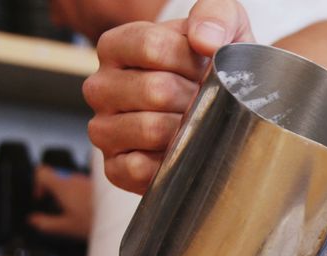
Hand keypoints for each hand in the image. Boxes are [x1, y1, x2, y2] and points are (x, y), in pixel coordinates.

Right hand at [29, 165, 92, 239]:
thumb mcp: (65, 227)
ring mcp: (86, 180)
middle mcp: (74, 179)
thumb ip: (45, 223)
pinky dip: (80, 195)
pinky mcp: (97, 184)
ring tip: (75, 212)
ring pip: (70, 182)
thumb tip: (33, 220)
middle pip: (56, 178)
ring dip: (68, 195)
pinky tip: (87, 210)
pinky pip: (83, 186)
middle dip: (53, 193)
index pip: (40, 172)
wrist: (120, 217)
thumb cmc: (95, 220)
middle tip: (59, 209)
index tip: (41, 197)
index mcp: (62, 186)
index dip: (36, 183)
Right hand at [84, 0, 253, 192]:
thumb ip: (216, 16)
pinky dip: (170, 164)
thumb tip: (205, 40)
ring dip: (188, 131)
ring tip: (198, 125)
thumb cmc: (216, 67)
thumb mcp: (224, 27)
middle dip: (195, 99)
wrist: (225, 114)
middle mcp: (101, 87)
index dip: (191, 60)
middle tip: (207, 103)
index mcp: (117, 46)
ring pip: (149, 129)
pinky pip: (139, 169)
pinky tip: (183, 153)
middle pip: (154, 90)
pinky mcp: (114, 168)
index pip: (151, 46)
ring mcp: (103, 129)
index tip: (207, 67)